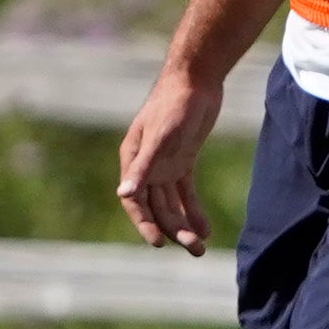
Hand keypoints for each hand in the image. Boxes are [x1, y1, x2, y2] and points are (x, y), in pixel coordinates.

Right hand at [116, 61, 228, 252]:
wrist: (196, 79)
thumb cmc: (174, 105)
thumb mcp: (161, 138)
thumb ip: (144, 168)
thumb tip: (123, 194)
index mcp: (133, 160)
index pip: (134, 201)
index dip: (145, 224)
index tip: (159, 244)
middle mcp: (146, 166)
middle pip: (156, 207)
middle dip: (173, 230)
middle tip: (194, 249)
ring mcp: (164, 164)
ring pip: (171, 203)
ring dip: (184, 225)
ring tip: (201, 247)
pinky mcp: (183, 160)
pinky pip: (185, 193)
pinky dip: (193, 210)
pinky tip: (205, 228)